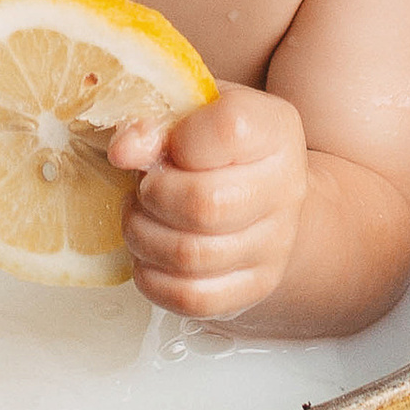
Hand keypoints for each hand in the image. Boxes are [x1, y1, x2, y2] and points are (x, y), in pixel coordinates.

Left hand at [110, 84, 308, 321]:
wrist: (263, 195)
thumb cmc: (216, 145)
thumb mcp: (189, 111)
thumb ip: (153, 121)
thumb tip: (124, 151)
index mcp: (273, 129)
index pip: (227, 131)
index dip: (177, 140)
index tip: (163, 144)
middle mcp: (285, 187)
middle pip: (205, 204)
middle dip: (153, 196)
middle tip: (144, 186)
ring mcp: (275, 244)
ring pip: (191, 256)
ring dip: (144, 236)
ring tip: (142, 217)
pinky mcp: (256, 287)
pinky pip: (192, 298)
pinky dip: (154, 279)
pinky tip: (150, 254)